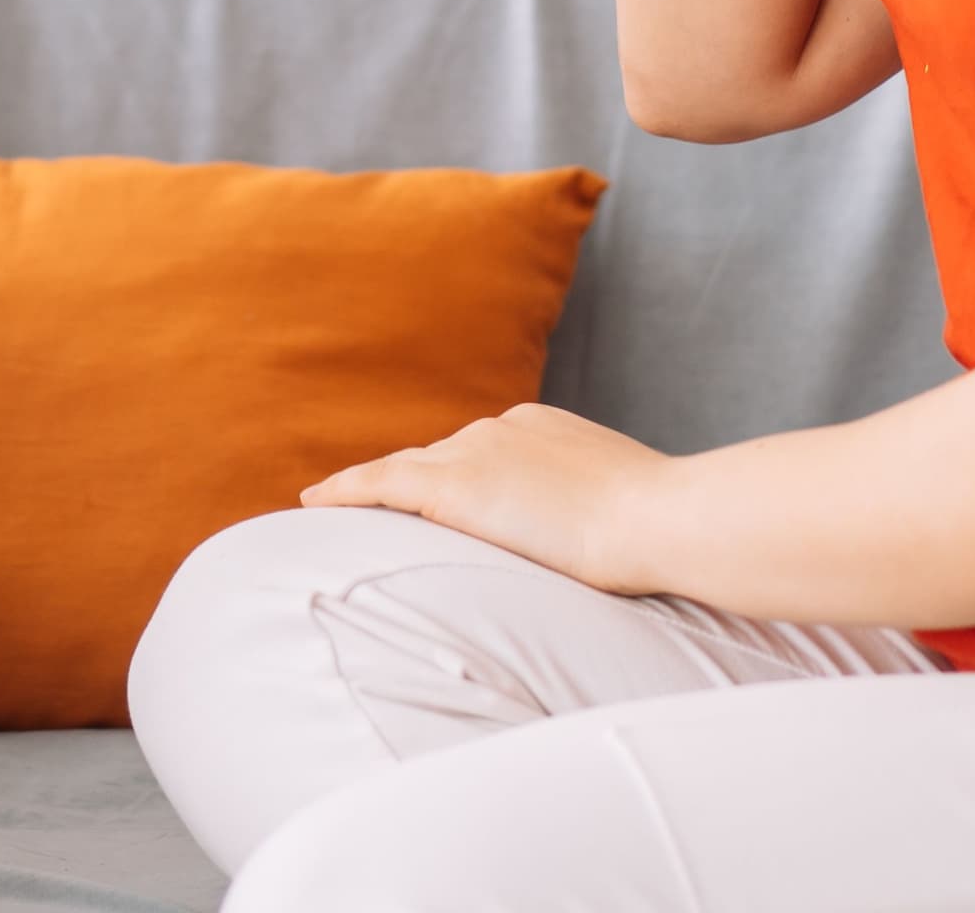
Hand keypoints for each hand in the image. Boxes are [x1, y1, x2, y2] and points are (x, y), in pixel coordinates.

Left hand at [299, 403, 676, 594]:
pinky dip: (344, 491)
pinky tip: (311, 504)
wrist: (661, 519)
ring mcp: (475, 451)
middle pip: (440, 460)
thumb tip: (605, 546)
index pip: (483, 456)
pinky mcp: (453, 486)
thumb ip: (596, 514)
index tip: (449, 500)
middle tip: (377, 515)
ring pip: (406, 473)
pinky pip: (379, 484)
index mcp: (543, 429)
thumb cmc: (663, 530)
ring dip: (374, 495)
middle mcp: (500, 429)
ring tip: (334, 515)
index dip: (460, 479)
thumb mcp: (627, 511)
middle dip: (413, 488)